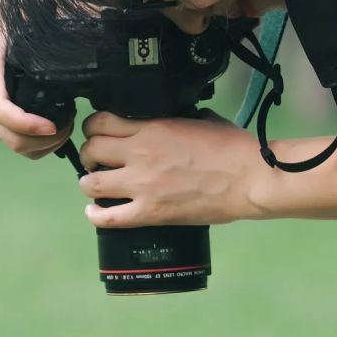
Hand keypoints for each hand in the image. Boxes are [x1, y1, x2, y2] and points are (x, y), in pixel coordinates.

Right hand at [0, 3, 73, 158]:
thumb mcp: (11, 10)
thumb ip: (35, 8)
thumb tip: (55, 1)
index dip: (25, 123)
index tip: (53, 125)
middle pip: (6, 134)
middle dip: (40, 141)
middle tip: (69, 128)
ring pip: (6, 141)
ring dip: (37, 146)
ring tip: (64, 131)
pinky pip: (5, 138)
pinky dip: (29, 144)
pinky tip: (50, 134)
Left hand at [78, 110, 266, 226]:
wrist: (248, 178)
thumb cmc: (231, 146)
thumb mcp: (199, 118)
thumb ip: (174, 117)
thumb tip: (167, 118)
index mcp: (151, 128)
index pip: (101, 122)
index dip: (93, 127)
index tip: (97, 132)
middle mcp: (139, 154)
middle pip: (90, 150)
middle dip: (88, 154)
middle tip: (96, 160)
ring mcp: (142, 186)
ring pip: (91, 184)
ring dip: (88, 183)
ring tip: (96, 184)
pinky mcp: (150, 213)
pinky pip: (109, 218)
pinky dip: (96, 216)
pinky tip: (96, 212)